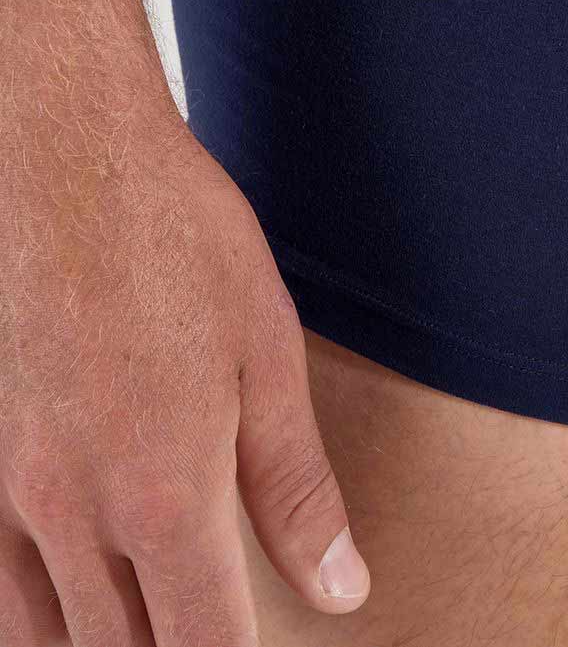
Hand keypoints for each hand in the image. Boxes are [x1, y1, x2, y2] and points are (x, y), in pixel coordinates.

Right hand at [0, 95, 369, 643]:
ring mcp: (15, 492)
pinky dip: (41, 620)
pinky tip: (76, 610)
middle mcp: (77, 514)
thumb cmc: (176, 242)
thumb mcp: (267, 354)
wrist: (67, 161)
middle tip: (216, 632)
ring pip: (49, 639)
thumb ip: (296, 489)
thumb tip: (340, 591)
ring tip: (157, 630)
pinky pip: (2, 586)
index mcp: (165, 495)